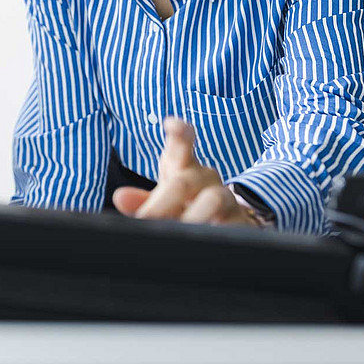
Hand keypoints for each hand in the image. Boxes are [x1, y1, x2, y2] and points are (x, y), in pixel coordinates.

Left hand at [111, 117, 259, 226]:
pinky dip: (221, 230)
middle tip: (147, 218)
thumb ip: (141, 201)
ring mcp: (226, 197)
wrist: (221, 224)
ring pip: (215, 198)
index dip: (178, 133)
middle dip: (164, 201)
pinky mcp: (243, 220)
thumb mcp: (161, 202)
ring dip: (194, 215)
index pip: (181, 144)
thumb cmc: (183, 206)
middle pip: (186, 180)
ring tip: (181, 229)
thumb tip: (120, 197)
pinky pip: (235, 223)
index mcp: (182, 167)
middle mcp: (205, 177)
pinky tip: (211, 239)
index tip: (172, 125)